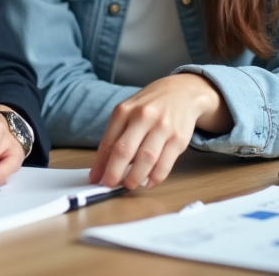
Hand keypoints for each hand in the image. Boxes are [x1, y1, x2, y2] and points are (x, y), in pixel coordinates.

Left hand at [90, 73, 231, 189]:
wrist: (182, 92)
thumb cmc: (150, 105)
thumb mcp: (129, 111)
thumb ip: (116, 136)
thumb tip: (103, 166)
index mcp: (125, 110)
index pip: (108, 142)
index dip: (100, 164)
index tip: (95, 178)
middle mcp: (143, 117)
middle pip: (125, 151)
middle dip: (114, 173)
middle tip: (109, 186)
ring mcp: (163, 127)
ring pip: (146, 160)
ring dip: (134, 178)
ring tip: (128, 186)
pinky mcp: (179, 139)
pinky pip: (165, 164)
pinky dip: (155, 178)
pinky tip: (148, 182)